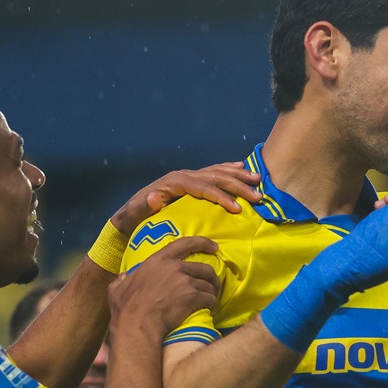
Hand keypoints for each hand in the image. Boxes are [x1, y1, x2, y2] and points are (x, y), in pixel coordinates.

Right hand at [108, 235, 219, 335]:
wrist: (138, 324)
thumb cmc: (126, 307)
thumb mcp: (117, 288)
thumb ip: (123, 279)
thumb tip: (124, 276)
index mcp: (158, 260)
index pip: (185, 243)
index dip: (202, 243)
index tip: (214, 246)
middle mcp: (175, 267)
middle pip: (204, 267)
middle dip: (211, 277)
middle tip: (212, 285)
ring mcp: (186, 281)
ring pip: (209, 284)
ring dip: (212, 292)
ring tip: (210, 298)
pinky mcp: (193, 297)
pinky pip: (209, 298)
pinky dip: (211, 303)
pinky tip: (208, 309)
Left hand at [110, 163, 262, 234]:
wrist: (129, 215)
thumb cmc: (133, 219)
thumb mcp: (133, 216)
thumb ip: (142, 208)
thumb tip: (154, 198)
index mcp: (173, 182)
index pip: (202, 187)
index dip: (220, 196)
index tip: (238, 208)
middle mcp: (183, 175)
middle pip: (215, 177)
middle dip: (237, 185)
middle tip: (257, 196)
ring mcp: (188, 176)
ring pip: (217, 172)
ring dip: (238, 176)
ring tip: (258, 180)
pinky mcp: (191, 180)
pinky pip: (214, 172)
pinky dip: (229, 169)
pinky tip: (243, 168)